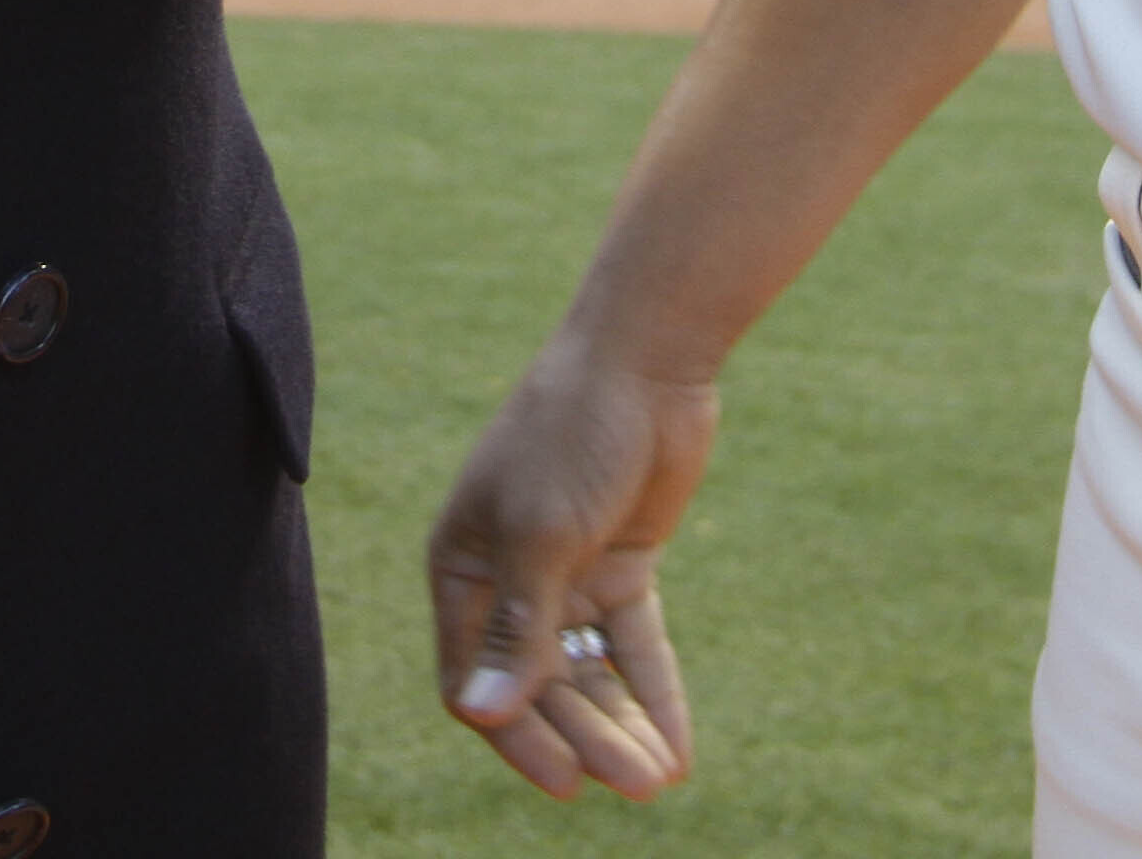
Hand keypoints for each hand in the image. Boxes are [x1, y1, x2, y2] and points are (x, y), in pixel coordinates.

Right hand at [427, 329, 714, 802]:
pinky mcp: (620, 563)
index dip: (518, 735)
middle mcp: (508, 580)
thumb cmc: (572, 433)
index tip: (569, 781)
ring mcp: (567, 573)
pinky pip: (633, 643)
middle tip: (639, 785)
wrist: (644, 356)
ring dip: (622, 725)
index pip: (477, 681)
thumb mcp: (543, 534)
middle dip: (587, 737)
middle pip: (541, 686)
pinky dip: (653, 691)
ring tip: (661, 778)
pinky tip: (678, 746)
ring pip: (589, 672)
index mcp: (463, 569)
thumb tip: (483, 714)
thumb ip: (520, 628)